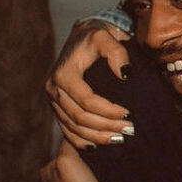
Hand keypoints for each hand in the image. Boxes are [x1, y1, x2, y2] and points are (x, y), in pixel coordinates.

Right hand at [45, 18, 132, 147]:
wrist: (83, 35)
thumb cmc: (96, 36)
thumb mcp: (107, 36)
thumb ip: (117, 52)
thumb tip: (126, 74)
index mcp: (63, 74)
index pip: (86, 100)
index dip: (107, 110)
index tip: (128, 114)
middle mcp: (52, 88)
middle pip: (79, 117)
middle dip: (105, 127)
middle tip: (128, 131)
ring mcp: (52, 99)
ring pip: (72, 127)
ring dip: (96, 136)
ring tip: (119, 139)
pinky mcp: (55, 106)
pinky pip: (66, 129)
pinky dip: (81, 140)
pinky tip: (97, 146)